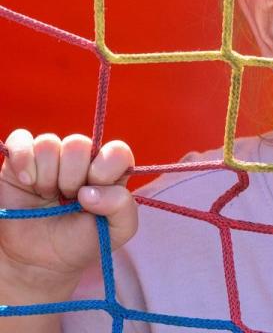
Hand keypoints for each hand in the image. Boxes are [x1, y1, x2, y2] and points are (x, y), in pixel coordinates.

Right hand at [0, 130, 137, 303]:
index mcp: (109, 171)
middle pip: (78, 144)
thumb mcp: (117, 230)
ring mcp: (51, 158)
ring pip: (49, 143)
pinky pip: (21, 139)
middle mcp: (82, 160)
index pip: (117, 151)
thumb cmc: (80, 242)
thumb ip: (122, 206)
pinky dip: (22, 159)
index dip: (104, 169)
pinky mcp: (21, 161)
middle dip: (71, 178)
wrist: (37, 262)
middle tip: (66, 200)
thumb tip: (91, 190)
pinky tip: (27, 182)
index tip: (90, 195)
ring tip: (47, 196)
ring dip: (46, 176)